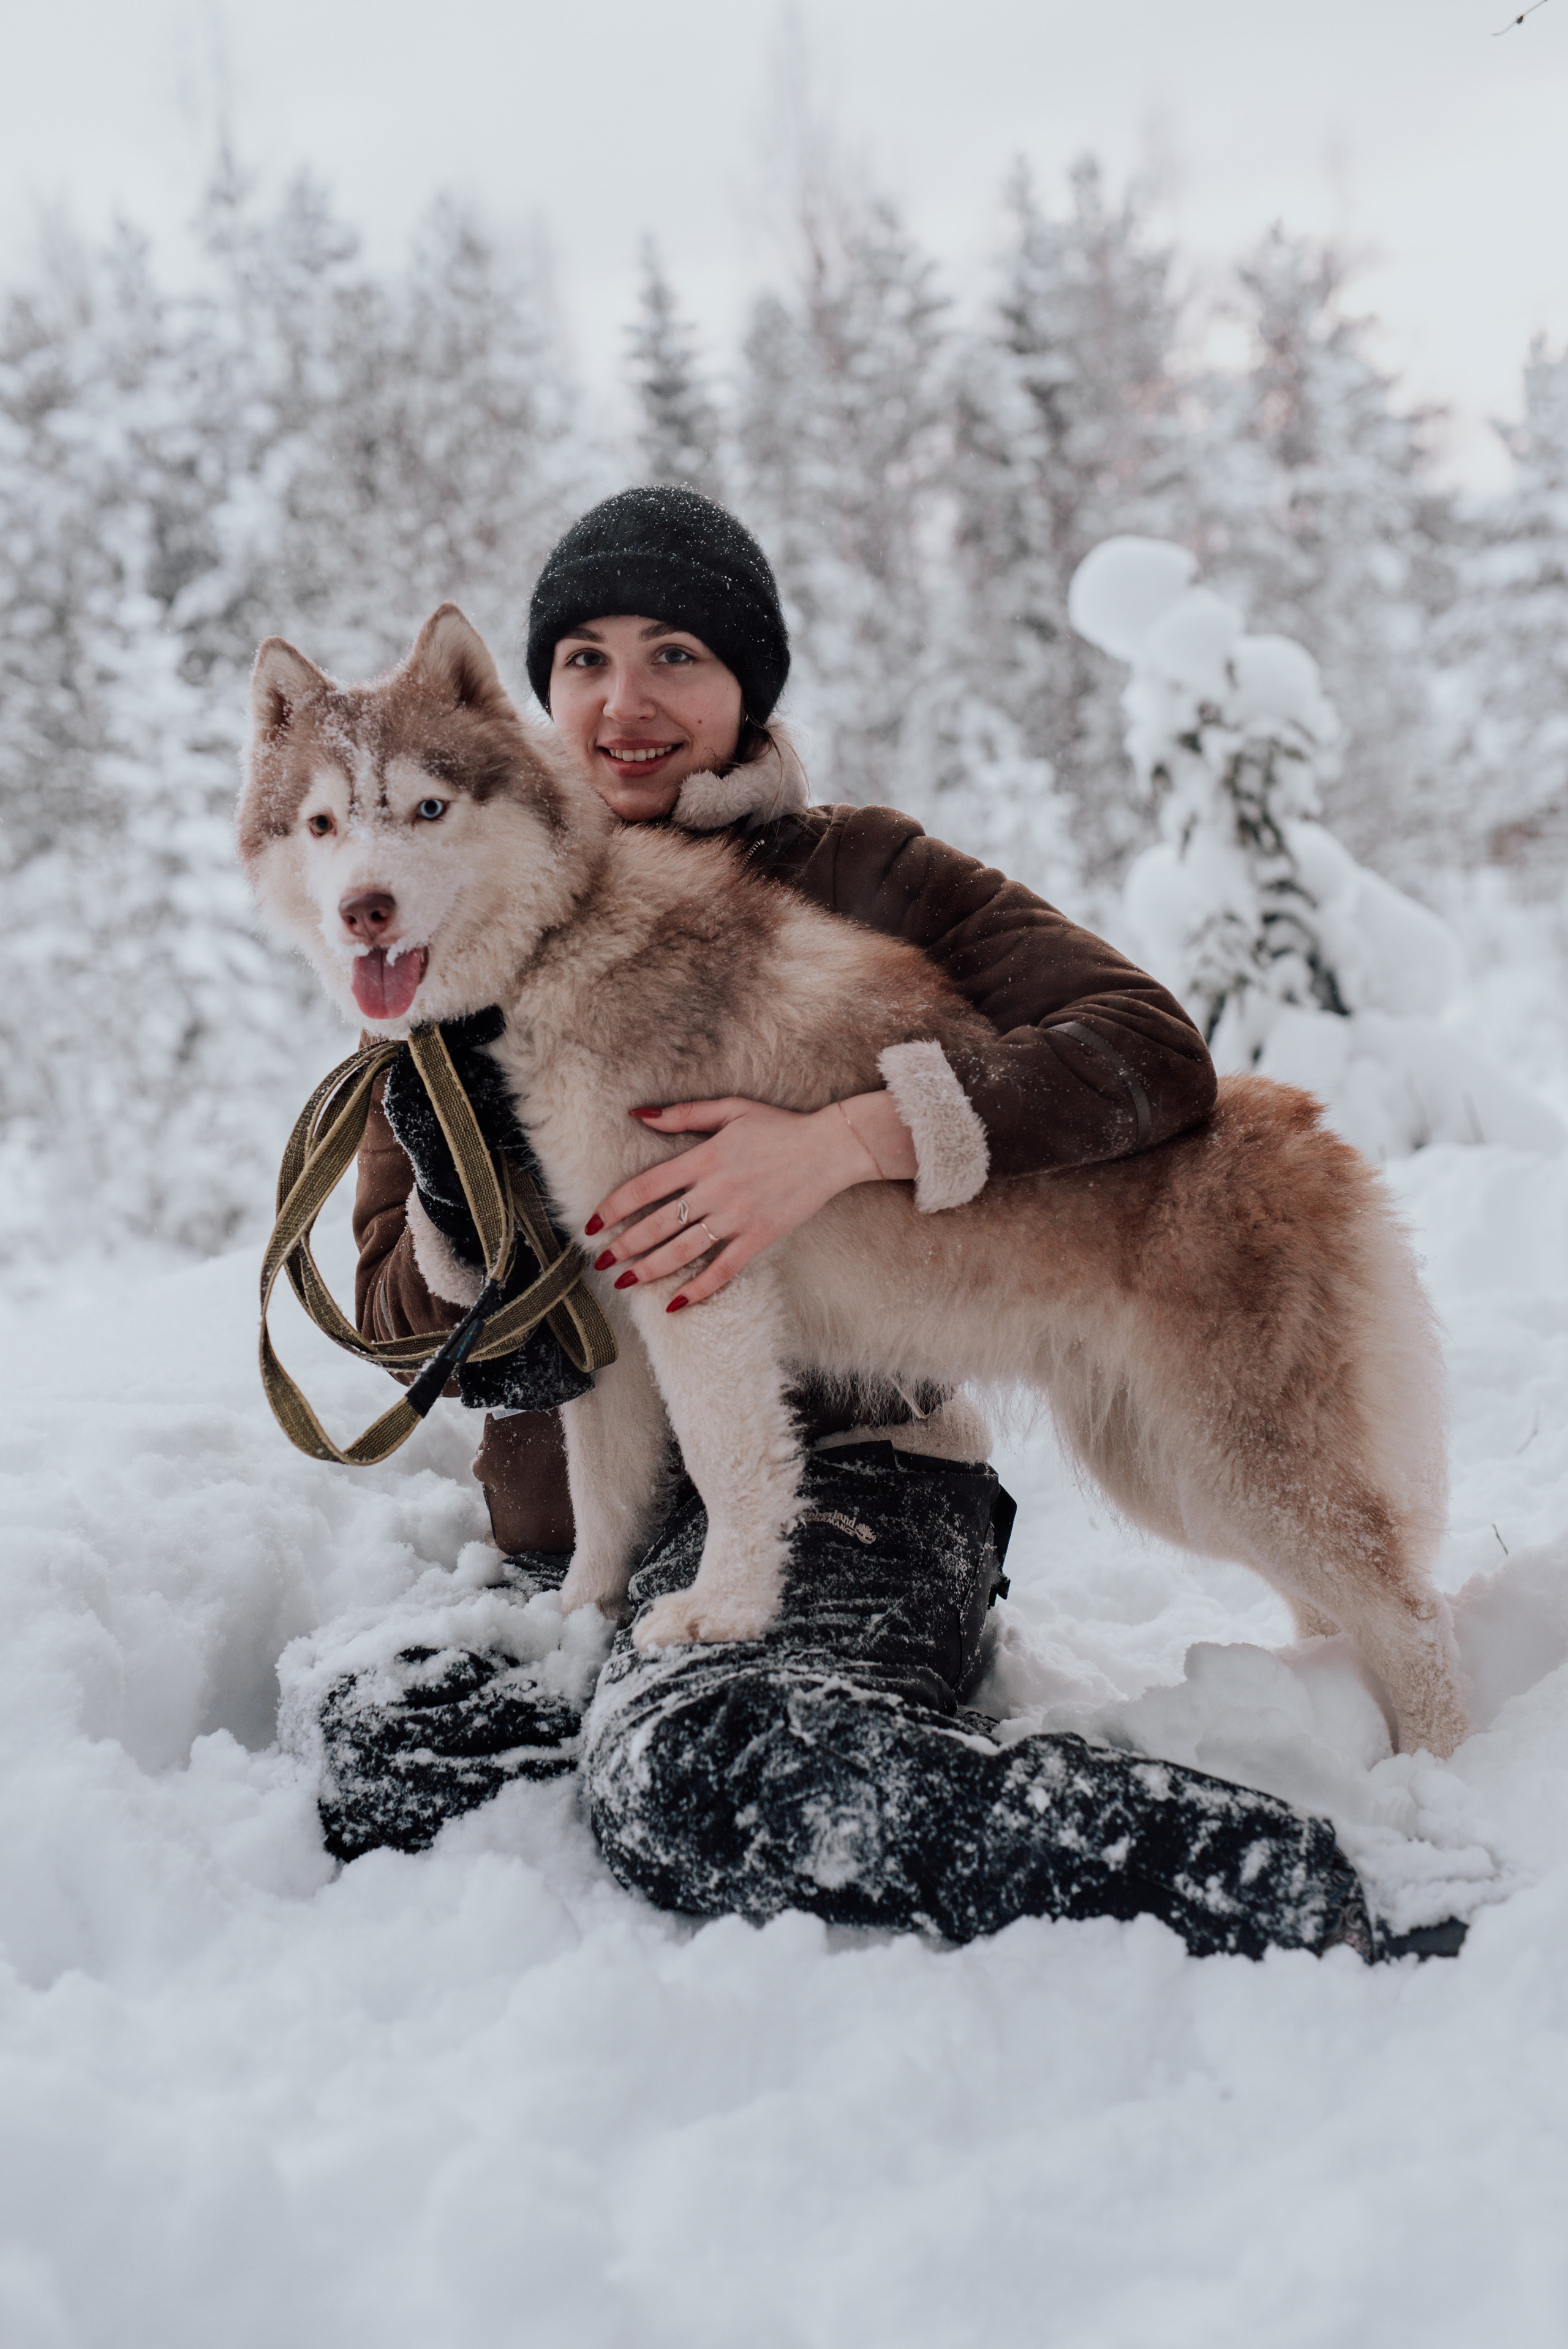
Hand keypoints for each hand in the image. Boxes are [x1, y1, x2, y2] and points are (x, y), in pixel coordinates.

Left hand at [584, 1091, 915, 1309]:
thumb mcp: (730, 1109)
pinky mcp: (759, 1237)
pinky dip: (698, 1289)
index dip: (613, 1207)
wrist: (830, 1148)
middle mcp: (715, 1191)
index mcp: (704, 1158)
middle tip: (599, 1261)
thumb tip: (639, 1114)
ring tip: (624, 1282)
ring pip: (682, 1251)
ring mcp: (737, 1217)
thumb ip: (683, 1114)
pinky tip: (675, 1303)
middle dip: (623, 1246)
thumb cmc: (779, 1126)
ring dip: (648, 1269)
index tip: (592, 1224)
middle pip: (657, 1225)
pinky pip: (723, 1270)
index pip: (645, 1187)